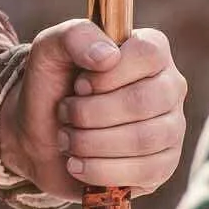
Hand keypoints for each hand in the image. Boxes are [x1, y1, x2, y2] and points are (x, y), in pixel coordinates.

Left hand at [0, 21, 187, 199]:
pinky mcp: (162, 166)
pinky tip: (77, 164)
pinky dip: (100, 170)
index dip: (106, 75)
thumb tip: (108, 56)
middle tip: (65, 114)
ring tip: (66, 139)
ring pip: (144, 139)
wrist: (37, 135)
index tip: (78, 85)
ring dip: (91, 142)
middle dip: (91, 113)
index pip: (148, 55)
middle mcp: (169, 88)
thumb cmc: (51, 86)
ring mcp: (171, 128)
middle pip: (144, 101)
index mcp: (150, 51)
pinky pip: (145, 172)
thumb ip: (75, 36)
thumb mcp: (49, 49)